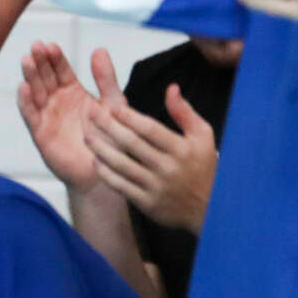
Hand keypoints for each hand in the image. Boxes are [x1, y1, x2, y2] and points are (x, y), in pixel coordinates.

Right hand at [15, 41, 101, 190]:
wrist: (105, 173)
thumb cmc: (112, 140)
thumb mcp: (113, 104)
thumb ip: (106, 79)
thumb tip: (99, 49)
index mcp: (73, 92)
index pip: (60, 70)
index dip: (55, 58)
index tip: (51, 45)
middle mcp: (57, 101)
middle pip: (45, 77)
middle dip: (39, 62)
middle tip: (36, 47)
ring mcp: (47, 116)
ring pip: (35, 92)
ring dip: (30, 76)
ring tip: (27, 60)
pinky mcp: (40, 133)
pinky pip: (31, 115)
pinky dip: (26, 102)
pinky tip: (23, 87)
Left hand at [86, 85, 218, 233]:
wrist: (210, 209)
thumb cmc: (203, 167)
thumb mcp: (202, 136)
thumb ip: (184, 112)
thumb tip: (171, 88)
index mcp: (181, 149)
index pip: (150, 130)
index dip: (129, 117)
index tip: (111, 107)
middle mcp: (168, 168)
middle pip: (132, 144)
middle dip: (108, 127)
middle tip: (91, 114)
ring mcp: (157, 187)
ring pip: (122, 165)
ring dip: (102, 149)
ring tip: (88, 136)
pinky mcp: (148, 203)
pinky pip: (121, 186)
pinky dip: (107, 174)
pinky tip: (95, 161)